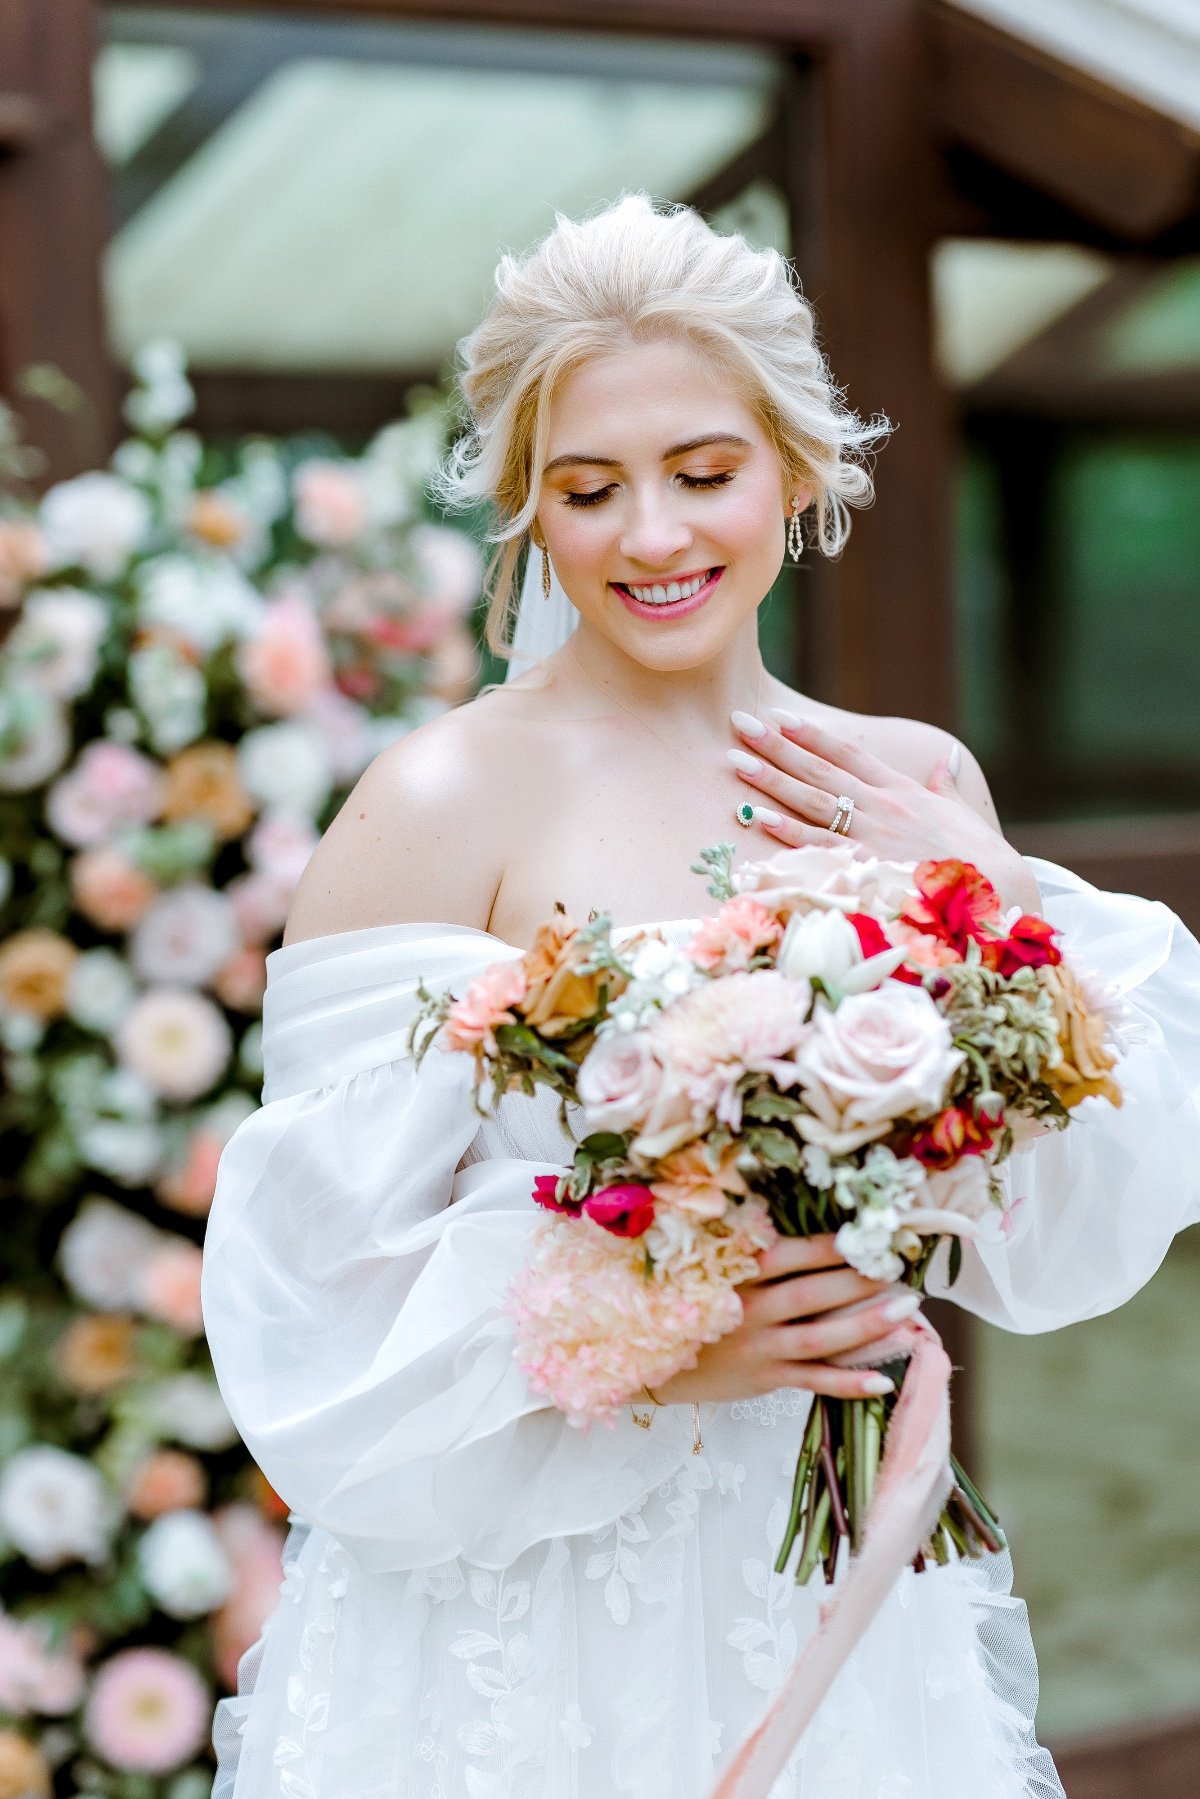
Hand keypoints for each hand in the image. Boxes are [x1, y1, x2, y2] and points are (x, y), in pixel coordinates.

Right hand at [652, 1234, 919, 1404]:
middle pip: (814, 1294)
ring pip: (820, 1337)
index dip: (832, 1245)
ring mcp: (759, 1347)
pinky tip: (883, 1380)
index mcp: (736, 1272)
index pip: (792, 1254)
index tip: (870, 1233)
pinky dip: (848, 1383)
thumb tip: (806, 1231)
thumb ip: (749, 1253)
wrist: (648, 1359)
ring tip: (905, 1310)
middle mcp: (749, 1308)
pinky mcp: (765, 1378)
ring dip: (866, 1325)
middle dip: (860, 1281)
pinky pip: (813, 1381)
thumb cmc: (687, 1302)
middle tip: (901, 1268)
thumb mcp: (708, 1267)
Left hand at [728, 709, 1039, 912]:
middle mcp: (881, 807)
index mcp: (901, 792)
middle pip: (819, 770)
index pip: (848, 754)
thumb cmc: (981, 858)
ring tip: (735, 761)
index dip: (813, 735)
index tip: (782, 718)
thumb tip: (945, 762)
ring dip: (770, 780)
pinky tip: (759, 816)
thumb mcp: (962, 815)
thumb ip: (945, 788)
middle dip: (776, 746)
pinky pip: (818, 845)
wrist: (997, 891)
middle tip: (740, 723)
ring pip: (811, 800)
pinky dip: (787, 830)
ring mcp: (870, 835)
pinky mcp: (865, 866)